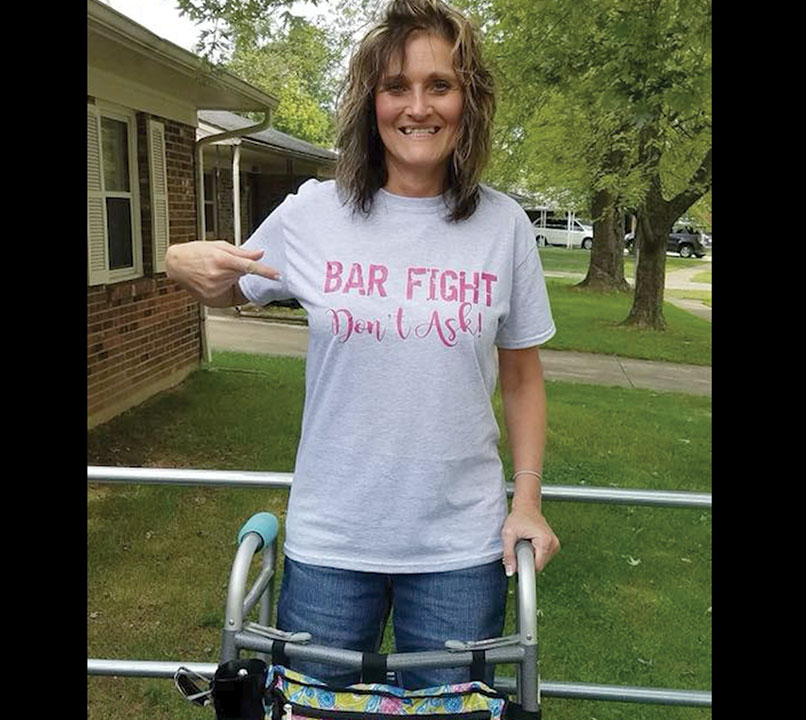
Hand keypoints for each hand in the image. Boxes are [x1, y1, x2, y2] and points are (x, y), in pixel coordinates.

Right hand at [165, 241, 279, 302]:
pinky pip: (229, 297)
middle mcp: (217, 276)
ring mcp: (213, 289)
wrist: (176, 264)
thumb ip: (242, 252)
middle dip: (240, 273)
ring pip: (236, 287)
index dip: (265, 271)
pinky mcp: (211, 300)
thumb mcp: (220, 246)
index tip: (277, 276)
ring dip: (233, 281)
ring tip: (216, 272)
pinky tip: (215, 282)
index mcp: (221, 260)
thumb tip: (260, 254)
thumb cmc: (197, 252)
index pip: (249, 267)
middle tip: (227, 266)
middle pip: (243, 277)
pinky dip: (227, 290)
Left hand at [501, 503, 559, 575]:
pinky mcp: (553, 545)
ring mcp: (555, 545)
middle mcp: (553, 544)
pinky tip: (530, 544)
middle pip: (539, 565)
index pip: (537, 567)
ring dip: (530, 557)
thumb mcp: (508, 535)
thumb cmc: (518, 517)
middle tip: (519, 547)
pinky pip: (542, 557)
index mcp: (545, 541)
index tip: (516, 562)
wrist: (527, 507)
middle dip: (527, 560)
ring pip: (540, 562)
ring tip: (525, 544)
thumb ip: (509, 554)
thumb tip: (510, 572)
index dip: (524, 567)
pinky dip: (534, 554)